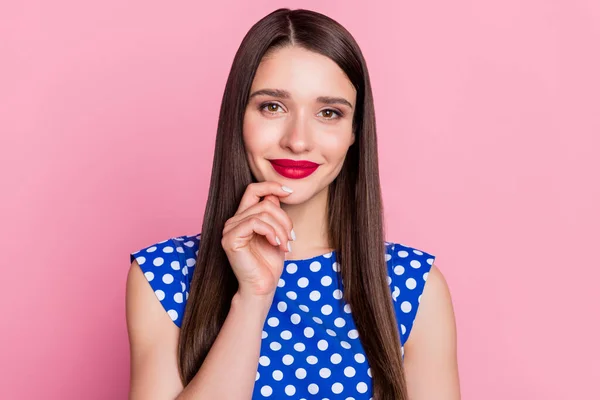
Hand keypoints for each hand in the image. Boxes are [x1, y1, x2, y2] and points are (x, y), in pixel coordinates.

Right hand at [221, 181, 294, 298]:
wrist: (262, 286)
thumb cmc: (269, 263)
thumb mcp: (277, 233)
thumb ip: (273, 214)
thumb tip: (276, 194)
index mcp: (244, 217)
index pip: (254, 189)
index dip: (271, 186)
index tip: (290, 192)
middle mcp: (234, 220)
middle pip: (264, 202)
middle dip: (284, 219)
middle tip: (292, 237)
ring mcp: (230, 229)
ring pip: (263, 212)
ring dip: (281, 229)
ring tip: (286, 244)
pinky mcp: (230, 238)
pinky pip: (255, 223)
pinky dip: (271, 232)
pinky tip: (276, 244)